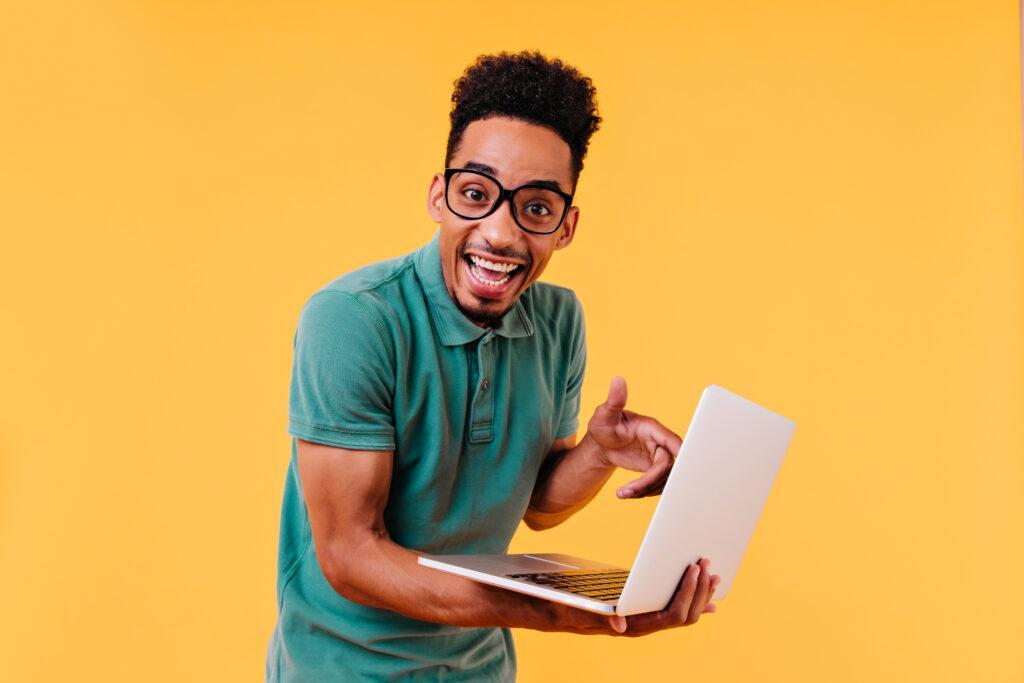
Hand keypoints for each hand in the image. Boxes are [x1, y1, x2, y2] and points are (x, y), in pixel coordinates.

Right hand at [540, 559, 719, 635]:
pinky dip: (690, 598)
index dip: (687, 595)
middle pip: (684, 616)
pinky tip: (701, 590)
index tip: (694, 569)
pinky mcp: (642, 611)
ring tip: (712, 574)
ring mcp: (645, 620)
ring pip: (683, 613)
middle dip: (699, 591)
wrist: (552, 612)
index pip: (671, 616)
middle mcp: (642, 626)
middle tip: (707, 564)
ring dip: (700, 594)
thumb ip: (595, 617)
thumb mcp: (574, 609)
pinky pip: (672, 608)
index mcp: (632, 626)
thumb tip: (621, 627)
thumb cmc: (563, 608)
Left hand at [586, 376, 682, 497]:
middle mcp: (660, 442)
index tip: (676, 472)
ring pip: (665, 478)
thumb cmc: (604, 425)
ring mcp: (659, 457)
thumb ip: (613, 400)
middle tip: (630, 491)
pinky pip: (658, 484)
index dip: (678, 456)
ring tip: (624, 493)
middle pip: (668, 466)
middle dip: (651, 481)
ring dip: (646, 490)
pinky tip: (626, 494)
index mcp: (653, 428)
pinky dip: (644, 492)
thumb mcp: (605, 414)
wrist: (603, 441)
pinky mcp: (655, 469)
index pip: (673, 442)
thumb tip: (617, 380)